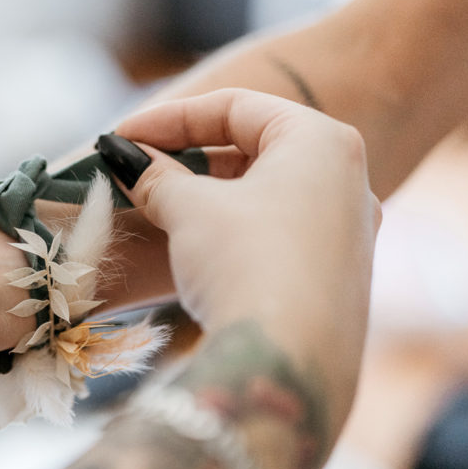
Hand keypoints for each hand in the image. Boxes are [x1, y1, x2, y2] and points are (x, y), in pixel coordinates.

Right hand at [108, 89, 380, 431]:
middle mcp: (349, 176)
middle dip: (187, 155)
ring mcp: (349, 228)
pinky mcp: (338, 273)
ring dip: (207, 192)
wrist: (288, 362)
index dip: (168, 117)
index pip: (234, 106)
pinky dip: (234, 224)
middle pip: (253, 145)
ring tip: (156, 205)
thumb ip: (155, 177)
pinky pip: (279, 228)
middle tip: (135, 169)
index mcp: (321, 140)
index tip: (118, 136)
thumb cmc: (244, 263)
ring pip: (266, 190)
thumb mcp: (189, 211)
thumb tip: (125, 160)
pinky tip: (194, 244)